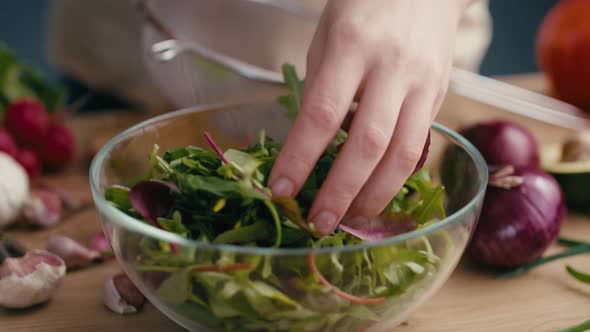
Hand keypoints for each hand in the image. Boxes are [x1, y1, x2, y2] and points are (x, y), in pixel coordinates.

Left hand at [269, 0, 470, 234]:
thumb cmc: (364, 9)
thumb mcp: (327, 38)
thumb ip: (319, 90)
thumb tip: (306, 147)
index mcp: (352, 46)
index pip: (322, 113)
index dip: (300, 158)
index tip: (280, 191)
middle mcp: (393, 67)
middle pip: (369, 143)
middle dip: (341, 191)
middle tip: (317, 223)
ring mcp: (422, 84)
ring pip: (404, 153)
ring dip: (374, 196)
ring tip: (350, 221)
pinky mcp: (439, 97)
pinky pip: (418, 146)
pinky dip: (396, 177)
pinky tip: (376, 194)